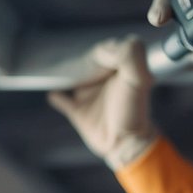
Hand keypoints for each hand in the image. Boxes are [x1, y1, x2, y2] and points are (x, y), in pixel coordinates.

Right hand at [47, 36, 156, 169]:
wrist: (125, 143)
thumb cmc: (134, 110)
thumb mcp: (138, 78)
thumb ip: (128, 56)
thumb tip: (103, 49)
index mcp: (121, 70)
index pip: (108, 49)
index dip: (104, 50)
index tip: (102, 59)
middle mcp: (105, 80)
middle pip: (89, 60)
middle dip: (83, 59)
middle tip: (82, 65)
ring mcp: (91, 95)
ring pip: (74, 77)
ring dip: (65, 72)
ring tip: (60, 69)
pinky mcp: (78, 111)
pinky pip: (62, 99)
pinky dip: (56, 96)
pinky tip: (54, 93)